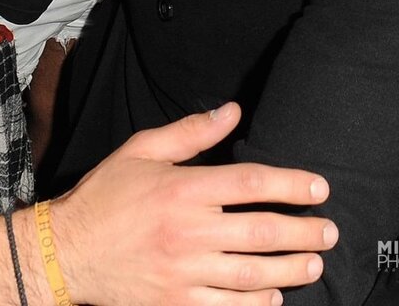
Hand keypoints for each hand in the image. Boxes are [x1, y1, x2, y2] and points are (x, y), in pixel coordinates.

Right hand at [54, 103, 336, 305]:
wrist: (68, 251)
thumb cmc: (107, 194)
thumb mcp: (142, 150)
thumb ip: (190, 132)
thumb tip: (232, 112)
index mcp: (182, 189)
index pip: (250, 183)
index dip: (291, 184)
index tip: (319, 187)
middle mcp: (188, 231)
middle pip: (261, 231)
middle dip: (303, 231)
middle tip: (330, 231)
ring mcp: (184, 272)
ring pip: (253, 274)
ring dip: (290, 269)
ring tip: (314, 263)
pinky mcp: (177, 303)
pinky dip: (257, 303)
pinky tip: (274, 295)